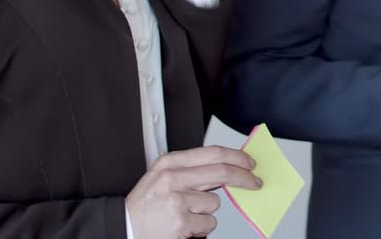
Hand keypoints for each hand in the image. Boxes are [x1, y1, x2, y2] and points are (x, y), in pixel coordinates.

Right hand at [125, 145, 260, 238]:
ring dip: (206, 212)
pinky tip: (184, 226)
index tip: (249, 162)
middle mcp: (172, 178)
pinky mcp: (181, 222)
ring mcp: (176, 200)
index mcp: (169, 163)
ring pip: (214, 202)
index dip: (236, 156)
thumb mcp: (163, 178)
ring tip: (185, 215)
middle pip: (221, 172)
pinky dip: (201, 228)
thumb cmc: (146, 206)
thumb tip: (226, 168)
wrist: (125, 229)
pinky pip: (208, 223)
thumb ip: (191, 171)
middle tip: (255, 183)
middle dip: (244, 178)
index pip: (212, 153)